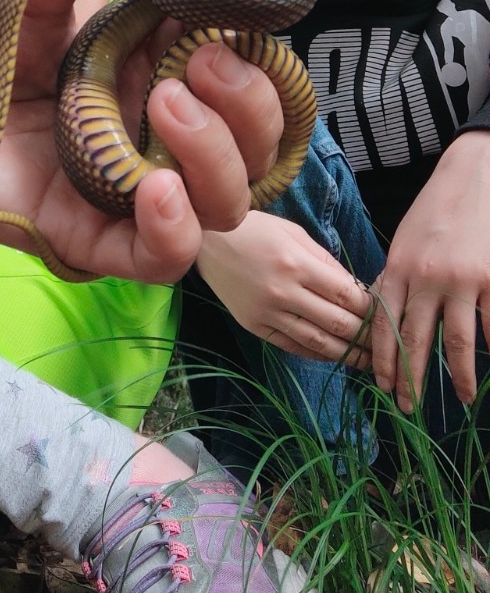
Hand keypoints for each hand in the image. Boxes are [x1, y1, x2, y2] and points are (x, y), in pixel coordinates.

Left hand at [0, 0, 283, 284]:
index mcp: (153, 69)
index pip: (237, 62)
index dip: (244, 24)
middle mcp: (154, 134)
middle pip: (252, 141)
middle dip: (246, 97)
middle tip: (197, 58)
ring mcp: (123, 189)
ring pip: (223, 203)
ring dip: (217, 153)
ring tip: (167, 102)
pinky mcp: (82, 236)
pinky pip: (157, 258)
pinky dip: (175, 228)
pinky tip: (160, 187)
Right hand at [197, 211, 372, 363]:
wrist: (206, 241)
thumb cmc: (254, 229)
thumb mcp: (294, 233)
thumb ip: (326, 261)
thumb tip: (355, 290)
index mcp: (296, 263)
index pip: (346, 295)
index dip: (371, 310)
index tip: (387, 317)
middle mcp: (283, 291)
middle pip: (336, 322)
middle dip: (366, 336)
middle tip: (386, 345)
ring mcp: (267, 312)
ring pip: (317, 342)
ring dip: (348, 355)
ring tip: (369, 362)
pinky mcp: (254, 326)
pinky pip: (293, 346)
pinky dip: (317, 354)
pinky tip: (334, 356)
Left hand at [371, 131, 489, 409]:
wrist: (474, 176)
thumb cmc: (436, 211)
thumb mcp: (404, 242)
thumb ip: (397, 278)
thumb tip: (385, 315)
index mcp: (398, 268)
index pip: (383, 324)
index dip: (382, 360)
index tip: (383, 387)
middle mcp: (425, 277)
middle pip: (416, 340)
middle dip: (411, 379)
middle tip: (409, 409)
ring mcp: (461, 280)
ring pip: (458, 342)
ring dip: (460, 376)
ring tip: (464, 399)